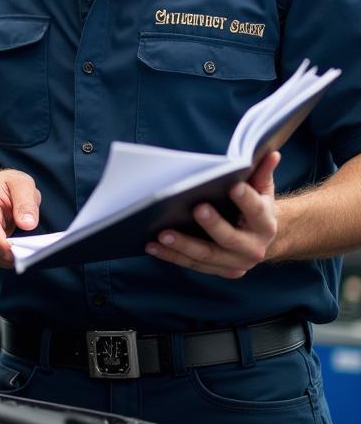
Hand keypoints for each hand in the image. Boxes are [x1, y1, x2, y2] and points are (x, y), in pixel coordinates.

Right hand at [0, 169, 41, 267]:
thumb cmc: (7, 186)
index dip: (1, 243)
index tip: (18, 252)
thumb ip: (25, 202)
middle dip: (10, 254)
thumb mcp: (20, 183)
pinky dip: (8, 261)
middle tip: (33, 255)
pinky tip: (23, 255)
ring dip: (10, 260)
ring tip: (31, 255)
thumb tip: (28, 225)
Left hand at [145, 151, 280, 277]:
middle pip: (229, 239)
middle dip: (213, 225)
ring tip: (161, 234)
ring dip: (182, 246)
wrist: (259, 239)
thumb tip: (271, 153)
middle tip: (196, 209)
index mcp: (265, 224)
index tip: (234, 187)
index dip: (247, 199)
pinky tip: (152, 246)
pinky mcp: (218, 270)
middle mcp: (253, 248)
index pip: (257, 211)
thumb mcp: (262, 190)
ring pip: (206, 256)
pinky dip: (171, 256)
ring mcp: (234, 263)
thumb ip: (262, 172)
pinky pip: (192, 264)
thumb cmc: (254, 208)